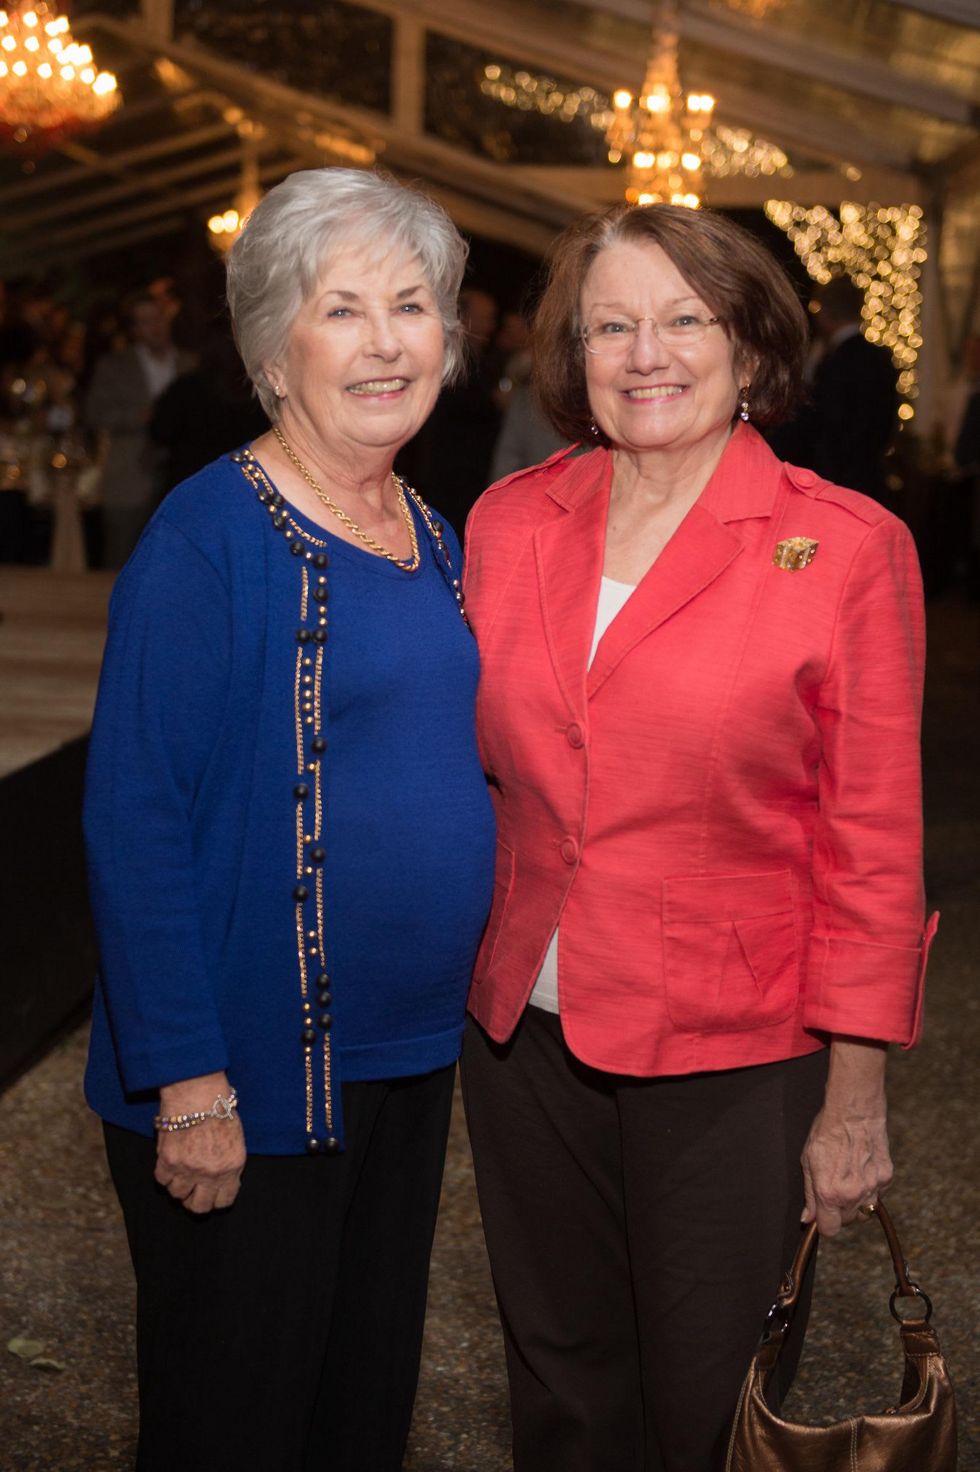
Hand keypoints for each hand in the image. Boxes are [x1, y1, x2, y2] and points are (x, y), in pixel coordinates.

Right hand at [154, 1072, 245, 1214]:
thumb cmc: (219, 1110)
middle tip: (192, 1191)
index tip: (211, 1193)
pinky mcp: (168, 1161)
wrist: (198, 1093)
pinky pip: (162, 1180)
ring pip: (177, 1195)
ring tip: (180, 1171)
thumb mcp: (236, 1140)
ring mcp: (188, 1169)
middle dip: (195, 1201)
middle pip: (199, 1207)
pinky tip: (170, 1162)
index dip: (216, 1199)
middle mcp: (211, 1174)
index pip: (224, 1201)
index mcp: (232, 1167)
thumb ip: (228, 1164)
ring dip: (178, 1185)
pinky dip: (164, 1174)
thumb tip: (220, 1179)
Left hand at [800, 1038, 892, 1237]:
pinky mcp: (886, 1178)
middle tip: (835, 1189)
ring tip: (849, 1177)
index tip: (823, 1216)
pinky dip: (870, 1189)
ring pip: (865, 1211)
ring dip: (857, 1202)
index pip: (830, 1229)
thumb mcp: (808, 1161)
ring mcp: (872, 1187)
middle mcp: (852, 1194)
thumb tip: (808, 1218)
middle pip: (848, 1221)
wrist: (854, 1112)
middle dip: (840, 1211)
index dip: (825, 1225)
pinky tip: (862, 1169)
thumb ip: (809, 1194)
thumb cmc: (827, 1132)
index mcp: (829, 1193)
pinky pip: (878, 1195)